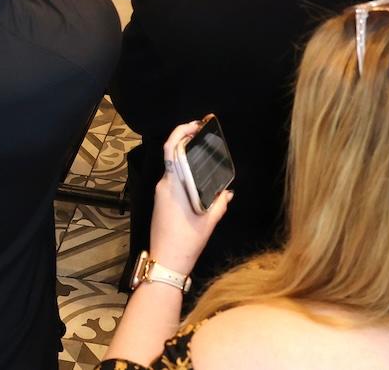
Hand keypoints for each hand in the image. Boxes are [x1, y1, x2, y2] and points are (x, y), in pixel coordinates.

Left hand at [147, 122, 232, 276]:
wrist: (166, 262)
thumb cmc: (186, 242)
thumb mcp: (208, 222)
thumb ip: (219, 203)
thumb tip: (228, 191)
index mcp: (173, 185)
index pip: (171, 149)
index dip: (181, 132)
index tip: (196, 125)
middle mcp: (164, 185)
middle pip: (172, 154)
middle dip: (186, 141)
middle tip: (203, 134)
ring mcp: (160, 194)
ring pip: (172, 168)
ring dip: (185, 156)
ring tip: (204, 152)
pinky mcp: (161, 202)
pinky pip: (172, 180)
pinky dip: (183, 171)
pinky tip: (197, 176)